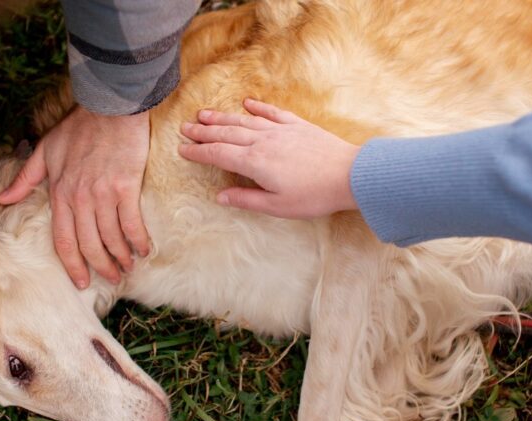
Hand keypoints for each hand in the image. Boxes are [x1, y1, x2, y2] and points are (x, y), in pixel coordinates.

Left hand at [0, 106, 150, 288]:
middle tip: (112, 278)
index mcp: (59, 193)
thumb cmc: (79, 127)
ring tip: (128, 267)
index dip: (73, 265)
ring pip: (111, 238)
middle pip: (89, 245)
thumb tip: (2, 199)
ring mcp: (103, 194)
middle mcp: (79, 199)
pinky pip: (131, 223)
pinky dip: (138, 240)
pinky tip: (144, 250)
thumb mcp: (45, 150)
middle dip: (101, 267)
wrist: (109, 106)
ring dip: (121, 257)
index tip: (81, 282)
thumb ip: (25, 178)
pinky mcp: (125, 187)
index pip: (64, 240)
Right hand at [179, 98, 360, 218]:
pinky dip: (257, 108)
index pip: (218, 154)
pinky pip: (272, 113)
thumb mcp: (277, 206)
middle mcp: (263, 142)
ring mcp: (280, 131)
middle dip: (203, 131)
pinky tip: (247, 103)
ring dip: (222, 117)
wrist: (349, 175)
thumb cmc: (314, 196)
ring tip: (204, 114)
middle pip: (226, 134)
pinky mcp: (297, 126)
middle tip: (185, 127)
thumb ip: (246, 199)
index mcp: (255, 163)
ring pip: (244, 121)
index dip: (198, 152)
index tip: (182, 149)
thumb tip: (220, 197)